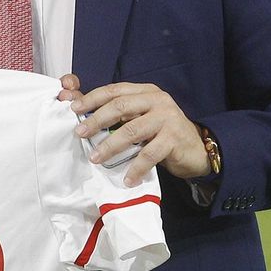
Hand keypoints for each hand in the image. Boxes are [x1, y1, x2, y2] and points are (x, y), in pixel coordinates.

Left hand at [63, 75, 211, 186]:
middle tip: (80, 134)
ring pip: (132, 130)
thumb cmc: (161, 133)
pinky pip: (149, 154)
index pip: (115, 90)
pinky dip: (136, 168)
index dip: (93, 99)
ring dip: (110, 146)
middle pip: (120, 106)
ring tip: (95, 158)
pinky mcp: (174, 138)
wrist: (195, 149)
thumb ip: (118, 115)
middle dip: (97, 120)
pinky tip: (126, 179)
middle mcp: (157, 100)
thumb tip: (81, 113)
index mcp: (146, 92)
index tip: (74, 110)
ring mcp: (167, 118)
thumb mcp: (140, 118)